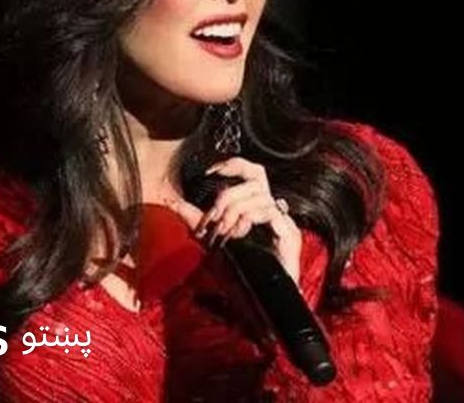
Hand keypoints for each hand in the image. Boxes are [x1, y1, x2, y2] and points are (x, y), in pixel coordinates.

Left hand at [169, 157, 301, 283]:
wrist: (266, 299)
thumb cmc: (244, 271)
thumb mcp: (214, 238)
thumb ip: (198, 220)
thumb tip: (174, 202)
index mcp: (259, 207)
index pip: (251, 172)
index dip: (233, 165)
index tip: (211, 171)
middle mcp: (275, 210)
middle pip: (257, 177)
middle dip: (229, 194)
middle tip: (213, 216)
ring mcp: (284, 222)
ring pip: (259, 196)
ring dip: (234, 212)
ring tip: (222, 232)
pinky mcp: (289, 235)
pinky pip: (269, 213)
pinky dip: (248, 220)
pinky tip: (236, 234)